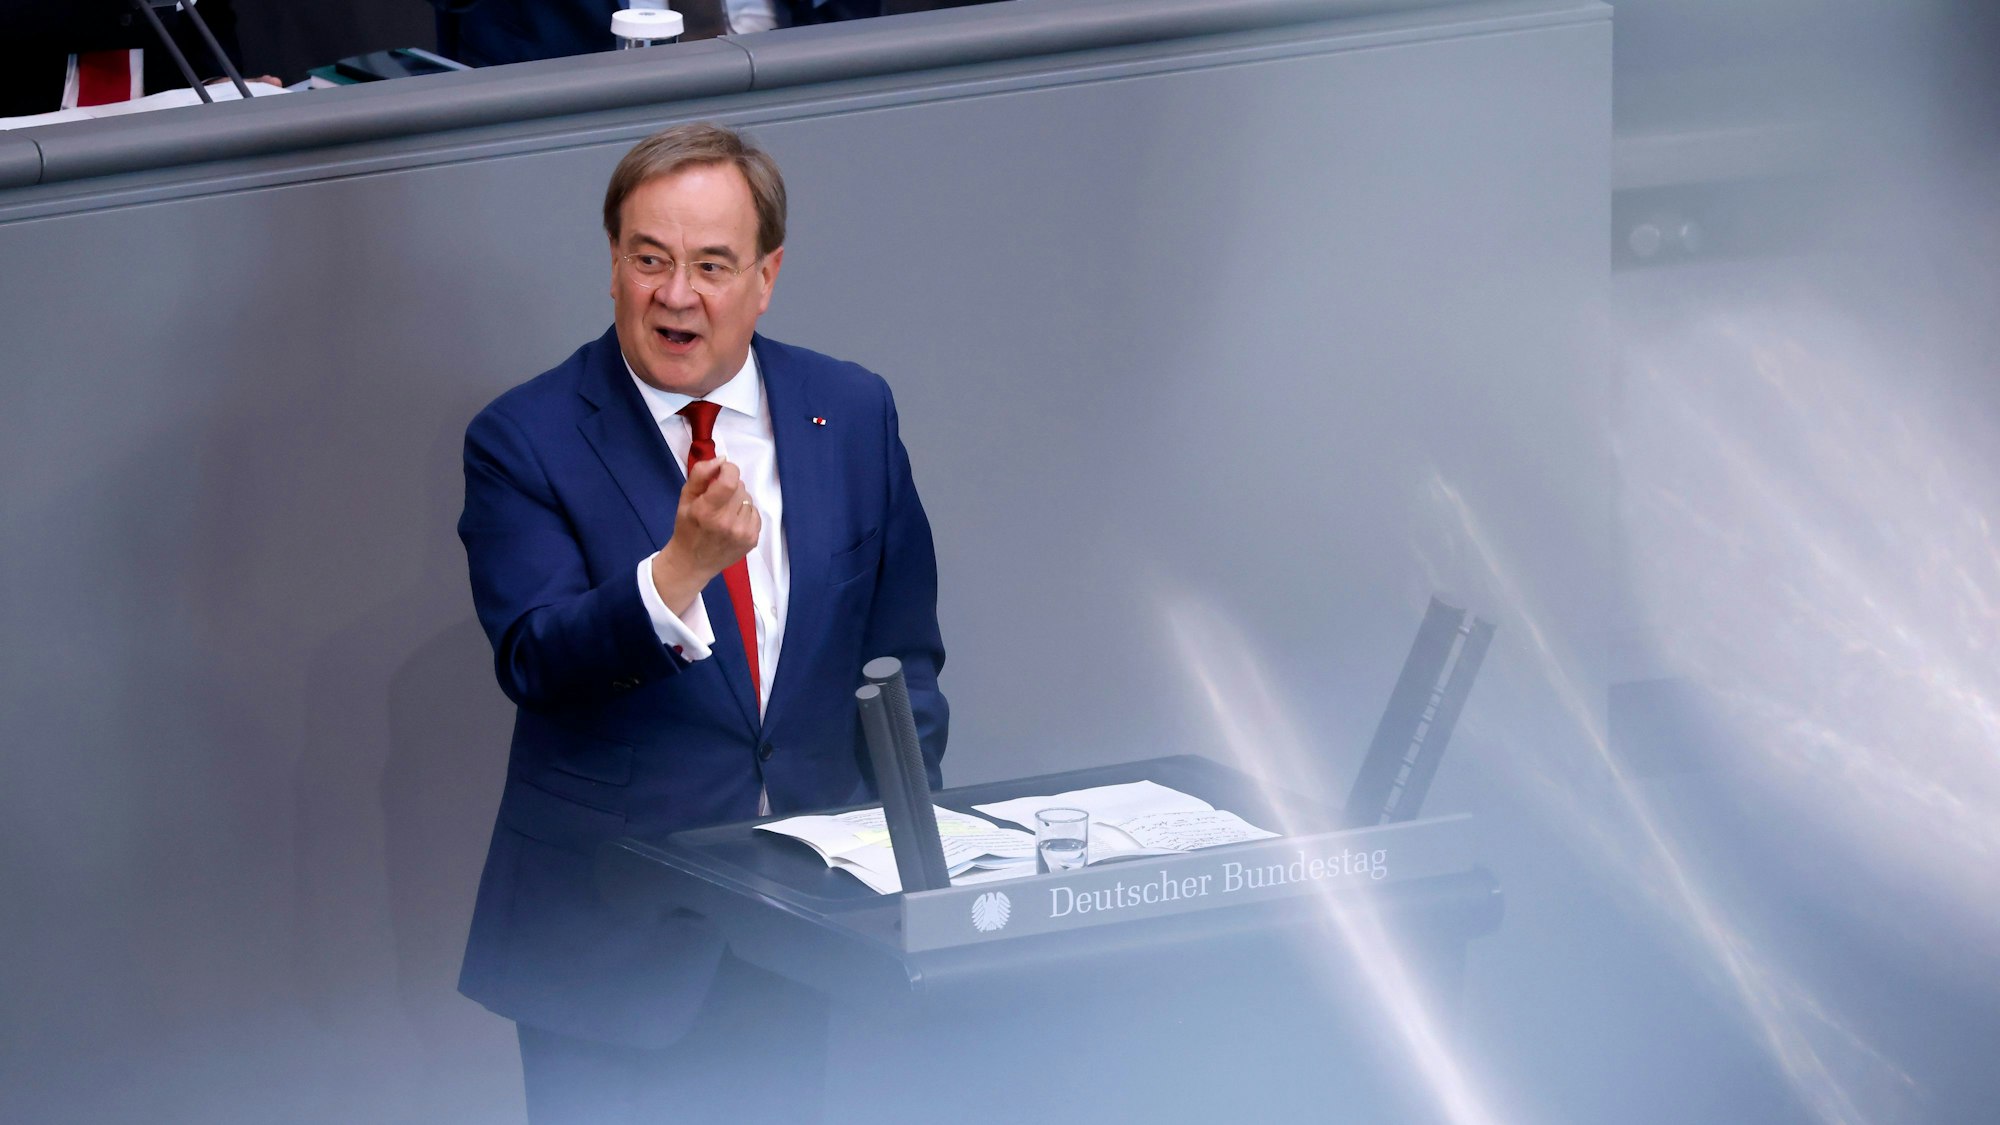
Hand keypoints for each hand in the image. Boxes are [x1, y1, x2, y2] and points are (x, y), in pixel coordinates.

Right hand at [650, 458, 759, 616]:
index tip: (723, 470)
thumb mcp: (685, 498)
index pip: (729, 481)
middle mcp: (727, 524)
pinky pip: (755, 512)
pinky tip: (732, 522)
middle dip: (730, 486)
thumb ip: (700, 475)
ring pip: (749, 499)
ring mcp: (742, 534)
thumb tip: (722, 460)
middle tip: (717, 499)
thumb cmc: (687, 528)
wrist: (692, 563)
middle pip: (740, 488)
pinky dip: (745, 513)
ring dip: (738, 500)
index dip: (729, 469)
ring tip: (724, 512)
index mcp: (707, 512)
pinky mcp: (752, 540)